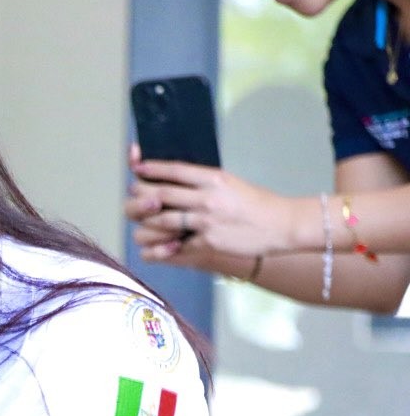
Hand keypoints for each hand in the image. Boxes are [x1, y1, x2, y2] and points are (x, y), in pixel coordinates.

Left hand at [127, 145, 307, 263]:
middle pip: (159, 194)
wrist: (282, 225)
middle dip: (140, 195)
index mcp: (213, 179)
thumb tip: (174, 183)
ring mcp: (205, 221)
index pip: (174, 170)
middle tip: (133, 195)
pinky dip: (162, 247)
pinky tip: (157, 247)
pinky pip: (174, 245)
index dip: (151, 169)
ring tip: (142, 221)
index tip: (137, 168)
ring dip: (146, 222)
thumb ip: (203, 183)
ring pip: (160, 220)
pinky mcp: (207, 242)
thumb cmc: (256, 204)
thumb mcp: (230, 184)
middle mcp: (206, 198)